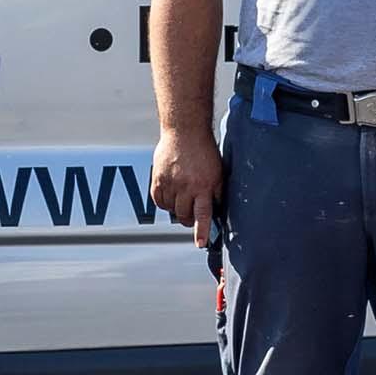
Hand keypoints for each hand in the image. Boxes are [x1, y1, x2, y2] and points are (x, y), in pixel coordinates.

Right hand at [147, 129, 221, 247]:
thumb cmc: (204, 151)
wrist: (185, 130)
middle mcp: (185, 186)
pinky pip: (159, 201)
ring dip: (177, 208)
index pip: (202, 214)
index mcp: (203, 185)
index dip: (202, 231)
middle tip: (193, 211)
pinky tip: (172, 192)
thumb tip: (216, 213)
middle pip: (184, 216)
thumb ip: (216, 194)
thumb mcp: (218, 173)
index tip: (200, 244)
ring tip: (183, 195)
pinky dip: (165, 201)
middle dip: (189, 218)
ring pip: (171, 210)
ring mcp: (169, 183)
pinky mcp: (157, 179)